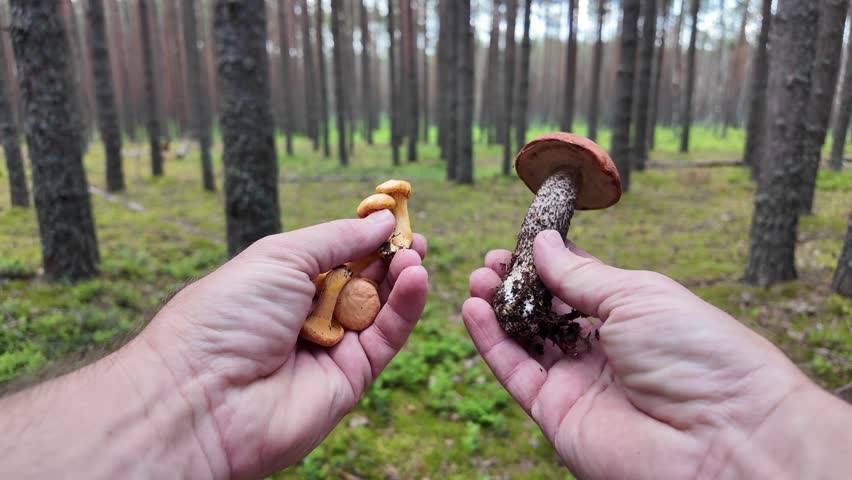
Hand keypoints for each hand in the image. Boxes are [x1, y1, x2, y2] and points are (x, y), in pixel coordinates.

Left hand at [121, 210, 427, 478]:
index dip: (365, 236)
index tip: (394, 217)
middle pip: (361, 281)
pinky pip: (385, 338)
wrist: (203, 395)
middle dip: (389, 257)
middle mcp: (307, 314)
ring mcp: (329, 346)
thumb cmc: (228, 315)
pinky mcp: (350, 377)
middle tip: (414, 237)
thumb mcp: (281, 257)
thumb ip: (337, 238)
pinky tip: (417, 278)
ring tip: (415, 254)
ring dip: (400, 279)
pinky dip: (405, 308)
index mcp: (282, 282)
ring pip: (378, 309)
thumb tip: (381, 221)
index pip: (335, 254)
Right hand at [464, 230, 851, 478]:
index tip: (515, 243)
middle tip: (488, 262)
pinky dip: (490, 343)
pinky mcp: (557, 414)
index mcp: (632, 317)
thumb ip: (581, 274)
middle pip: (545, 314)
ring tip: (476, 280)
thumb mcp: (637, 295)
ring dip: (496, 310)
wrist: (721, 436)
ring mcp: (578, 383)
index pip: (576, 285)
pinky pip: (515, 373)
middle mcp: (603, 351)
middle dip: (514, 285)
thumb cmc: (697, 353)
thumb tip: (541, 243)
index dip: (544, 264)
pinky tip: (473, 310)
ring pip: (525, 342)